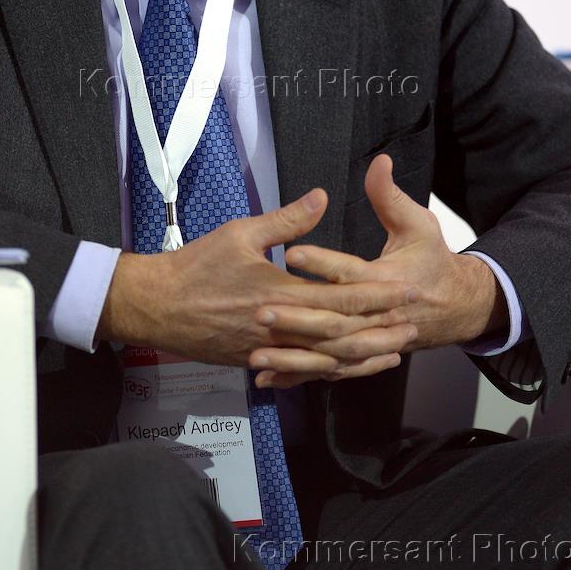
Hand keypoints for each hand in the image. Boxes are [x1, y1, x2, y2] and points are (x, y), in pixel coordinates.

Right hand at [97, 187, 417, 371]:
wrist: (158, 306)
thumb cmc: (196, 266)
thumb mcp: (240, 233)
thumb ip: (286, 220)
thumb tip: (320, 198)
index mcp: (280, 293)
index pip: (341, 297)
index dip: (377, 295)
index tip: (405, 290)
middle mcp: (280, 328)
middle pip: (342, 335)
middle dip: (380, 330)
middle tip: (412, 326)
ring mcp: (269, 349)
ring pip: (326, 360)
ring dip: (362, 357)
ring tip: (392, 353)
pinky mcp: (256, 360)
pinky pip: (301, 371)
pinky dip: (328, 371)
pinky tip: (346, 369)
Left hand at [251, 154, 506, 387]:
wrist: (455, 306)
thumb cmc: (431, 260)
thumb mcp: (417, 223)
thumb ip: (390, 196)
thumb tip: (378, 162)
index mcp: (386, 281)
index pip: (350, 273)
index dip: (322, 264)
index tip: (291, 253)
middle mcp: (376, 317)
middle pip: (333, 320)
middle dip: (296, 318)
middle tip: (260, 309)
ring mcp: (367, 340)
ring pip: (326, 353)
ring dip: (292, 355)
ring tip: (255, 351)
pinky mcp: (358, 354)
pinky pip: (325, 369)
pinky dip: (297, 374)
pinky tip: (266, 377)